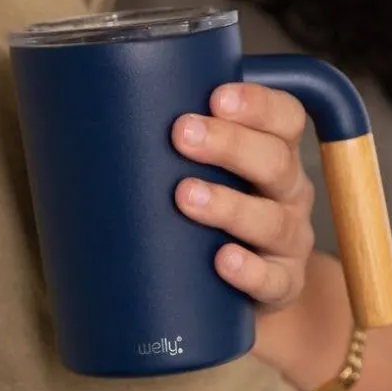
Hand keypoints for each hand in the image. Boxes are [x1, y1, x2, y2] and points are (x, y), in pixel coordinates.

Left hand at [172, 83, 315, 309]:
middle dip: (230, 145)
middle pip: (276, 162)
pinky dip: (249, 271)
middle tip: (182, 134)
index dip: (258, 105)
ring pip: (272, 220)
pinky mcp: (283, 286)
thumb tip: (100, 110)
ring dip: (229, 206)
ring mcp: (290, 241)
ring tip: (185, 196)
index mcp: (277, 152)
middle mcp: (290, 192)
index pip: (286, 118)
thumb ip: (177, 141)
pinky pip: (274, 280)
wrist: (238, 292)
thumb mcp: (208, 171)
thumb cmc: (213, 209)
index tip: (217, 98)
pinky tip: (222, 261)